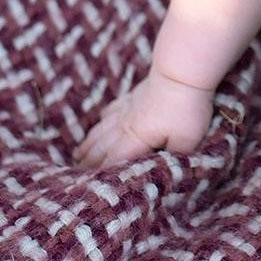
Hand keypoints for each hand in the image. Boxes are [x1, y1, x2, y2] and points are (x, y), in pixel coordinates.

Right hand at [72, 71, 214, 167]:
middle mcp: (127, 124)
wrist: (182, 71)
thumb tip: (169, 171)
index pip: (115, 161)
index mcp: (136, 138)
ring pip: (104, 128)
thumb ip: (176, 158)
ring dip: (91, 142)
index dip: (103, 175)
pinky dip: (105, 117)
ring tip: (78, 153)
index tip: (88, 189)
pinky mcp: (137, 94)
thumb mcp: (186, 140)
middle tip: (74, 175)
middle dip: (89, 161)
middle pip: (103, 146)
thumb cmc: (185, 107)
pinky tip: (102, 118)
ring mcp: (130, 107)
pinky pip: (115, 108)